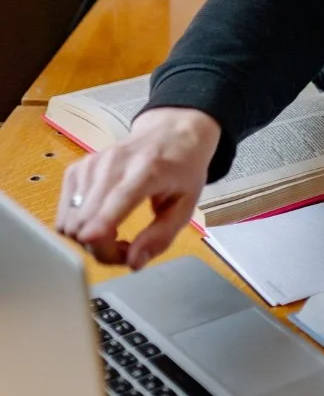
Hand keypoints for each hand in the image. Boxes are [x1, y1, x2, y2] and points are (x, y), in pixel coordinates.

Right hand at [55, 107, 221, 269]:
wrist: (171, 132)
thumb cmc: (182, 168)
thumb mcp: (186, 204)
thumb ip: (161, 236)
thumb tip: (133, 263)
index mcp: (148, 169)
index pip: (117, 199)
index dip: (100, 226)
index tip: (95, 244)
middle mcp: (114, 163)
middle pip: (86, 220)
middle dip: (101, 247)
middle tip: (125, 247)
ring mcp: (91, 164)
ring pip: (70, 220)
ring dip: (88, 239)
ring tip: (114, 232)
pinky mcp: (77, 168)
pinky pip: (64, 212)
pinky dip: (78, 225)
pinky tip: (100, 220)